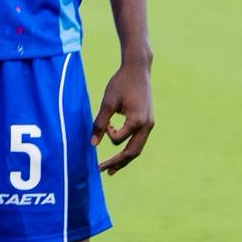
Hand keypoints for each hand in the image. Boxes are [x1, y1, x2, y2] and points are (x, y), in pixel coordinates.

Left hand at [93, 59, 153, 173]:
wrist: (138, 70)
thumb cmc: (120, 83)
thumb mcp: (107, 102)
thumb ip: (100, 123)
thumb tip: (92, 144)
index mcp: (137, 121)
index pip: (119, 139)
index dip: (107, 134)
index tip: (104, 122)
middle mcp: (147, 125)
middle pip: (132, 152)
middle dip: (117, 163)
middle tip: (102, 171)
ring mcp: (149, 124)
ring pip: (137, 148)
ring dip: (124, 159)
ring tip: (111, 169)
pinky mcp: (148, 121)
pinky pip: (138, 140)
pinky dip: (128, 148)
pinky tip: (119, 151)